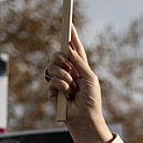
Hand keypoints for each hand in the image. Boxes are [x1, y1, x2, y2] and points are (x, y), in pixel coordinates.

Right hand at [45, 27, 111, 142]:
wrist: (84, 118)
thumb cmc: (91, 100)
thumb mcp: (90, 78)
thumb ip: (79, 63)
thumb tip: (69, 49)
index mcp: (80, 68)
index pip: (74, 49)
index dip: (72, 37)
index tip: (68, 24)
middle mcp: (68, 72)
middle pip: (58, 54)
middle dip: (62, 58)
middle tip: (69, 69)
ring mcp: (59, 81)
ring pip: (52, 66)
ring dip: (63, 76)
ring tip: (71, 88)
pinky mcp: (52, 91)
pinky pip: (51, 80)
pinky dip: (60, 86)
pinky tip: (66, 95)